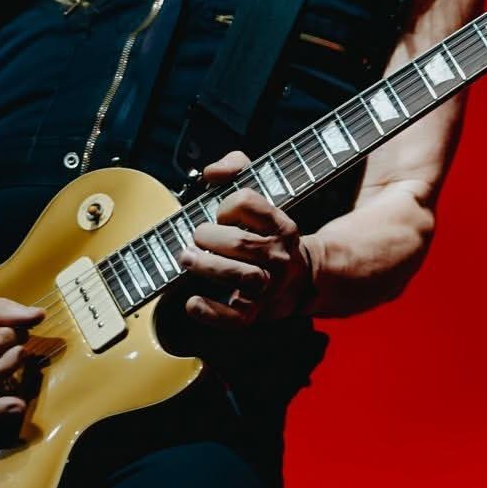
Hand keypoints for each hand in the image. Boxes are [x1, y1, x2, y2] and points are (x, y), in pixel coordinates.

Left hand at [179, 150, 313, 326]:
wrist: (300, 280)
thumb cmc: (266, 233)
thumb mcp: (261, 195)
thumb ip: (237, 169)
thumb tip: (211, 172)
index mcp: (281, 226)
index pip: (249, 204)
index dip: (227, 205)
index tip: (221, 215)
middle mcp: (279, 256)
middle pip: (241, 243)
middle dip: (208, 237)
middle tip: (194, 237)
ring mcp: (269, 287)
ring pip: (239, 277)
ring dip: (206, 266)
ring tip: (186, 257)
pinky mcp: (256, 313)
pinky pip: (235, 318)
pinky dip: (211, 313)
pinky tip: (192, 303)